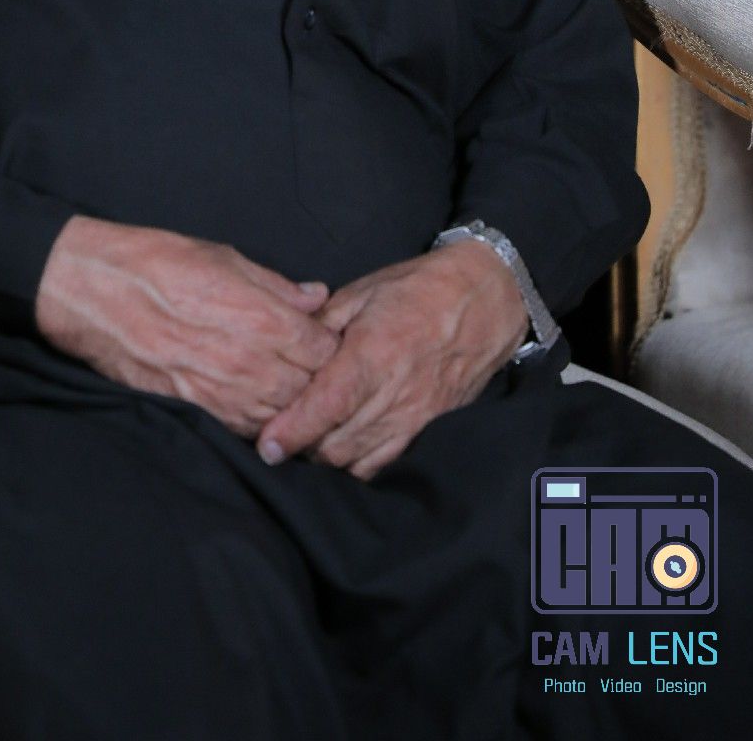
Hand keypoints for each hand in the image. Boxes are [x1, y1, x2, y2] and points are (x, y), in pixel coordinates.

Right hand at [34, 214, 341, 438]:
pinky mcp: (195, 409)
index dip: (331, 347)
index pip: (326, 351)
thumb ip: (276, 286)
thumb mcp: (225, 259)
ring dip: (289, 405)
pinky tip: (253, 403)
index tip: (324, 341)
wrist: (97, 292)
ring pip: (281, 416)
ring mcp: (223, 391)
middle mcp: (250, 362)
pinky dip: (257, 421)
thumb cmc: (159, 264)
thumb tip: (315, 297)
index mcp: (263, 318)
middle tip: (311, 369)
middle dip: (317, 380)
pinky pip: (243, 428)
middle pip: (310, 389)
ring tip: (285, 389)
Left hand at [253, 239, 530, 479]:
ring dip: (328, 458)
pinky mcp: (429, 428)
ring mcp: (415, 416)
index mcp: (373, 353)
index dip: (292, 431)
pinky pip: (385, 462)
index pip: (325, 406)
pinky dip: (358, 463)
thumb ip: (321, 325)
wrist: (485, 300)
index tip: (267, 446)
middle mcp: (394, 392)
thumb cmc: (418, 289)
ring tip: (308, 441)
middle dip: (303, 447)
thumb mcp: (362, 292)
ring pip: (358, 460)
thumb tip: (288, 349)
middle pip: (336, 445)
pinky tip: (343, 446)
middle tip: (280, 435)